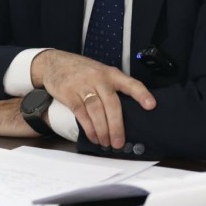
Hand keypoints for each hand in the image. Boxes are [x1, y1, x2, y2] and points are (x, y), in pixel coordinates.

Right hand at [31, 49, 155, 148]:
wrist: (55, 62)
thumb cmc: (82, 71)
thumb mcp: (100, 72)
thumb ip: (112, 87)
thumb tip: (126, 114)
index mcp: (111, 73)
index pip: (130, 83)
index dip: (142, 94)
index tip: (151, 106)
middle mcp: (99, 78)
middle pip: (112, 104)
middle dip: (117, 126)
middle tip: (119, 142)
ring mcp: (83, 85)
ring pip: (97, 111)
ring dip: (102, 130)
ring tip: (106, 143)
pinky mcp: (69, 93)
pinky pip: (81, 114)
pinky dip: (88, 128)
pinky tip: (93, 136)